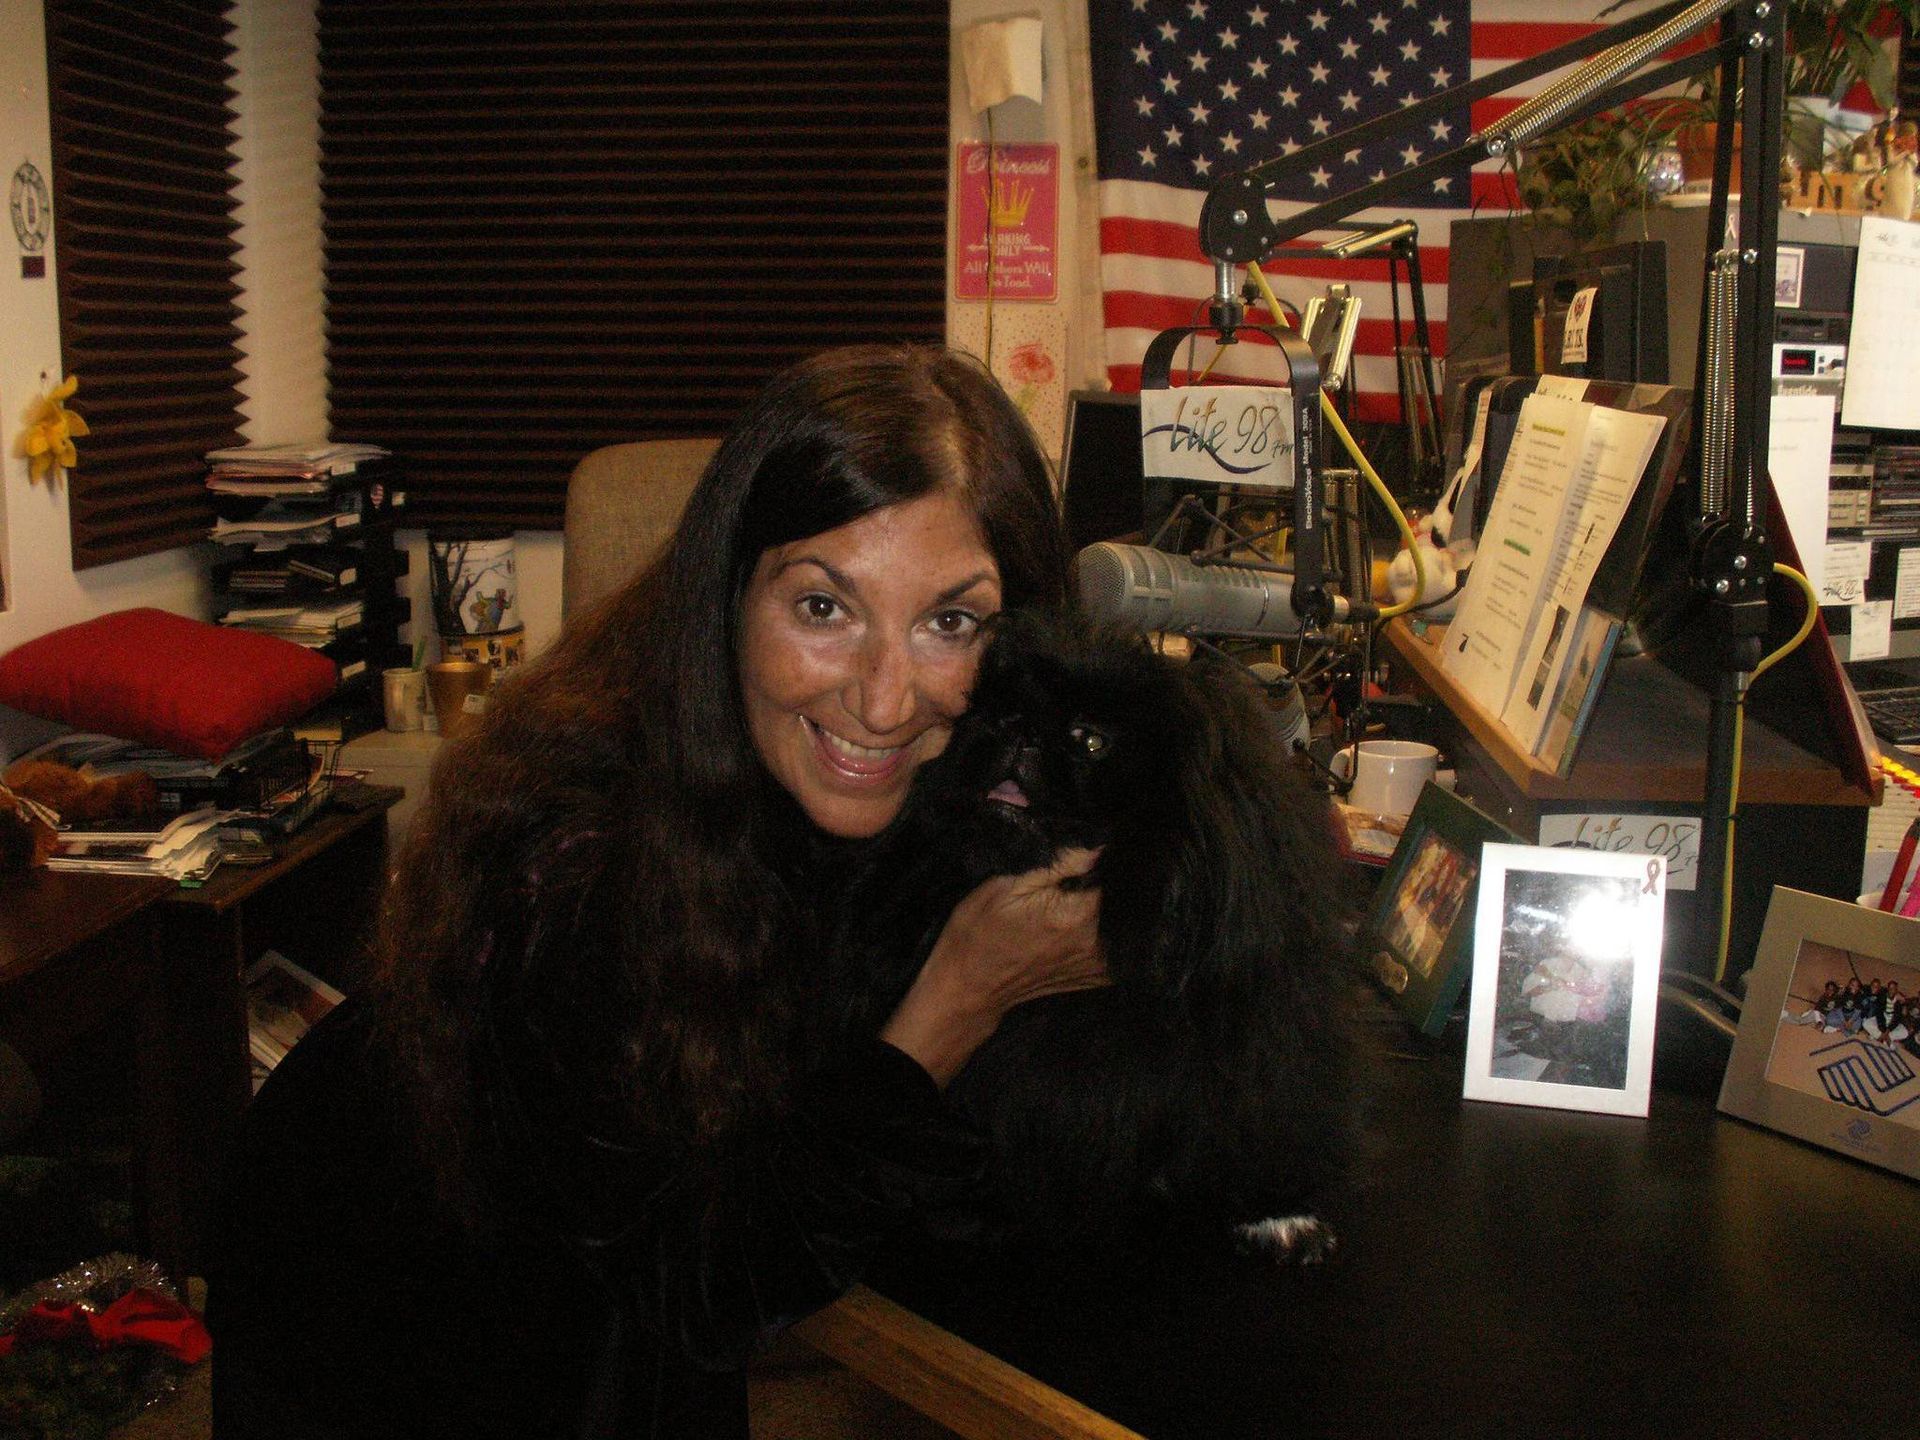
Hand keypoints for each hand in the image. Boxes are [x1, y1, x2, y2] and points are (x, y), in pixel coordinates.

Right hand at [879, 847, 1107, 1086]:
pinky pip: (1117, 942)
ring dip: (1109, 905)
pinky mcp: (1098, 977)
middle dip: (1109, 881)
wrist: (969, 987)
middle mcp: (1095, 943)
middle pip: (1125, 898)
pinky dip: (1108, 928)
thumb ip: (1057, 865)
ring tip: (1078, 897)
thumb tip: (1098, 848)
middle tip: (1082, 872)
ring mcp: (1099, 966)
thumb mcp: (1006, 886)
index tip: (1094, 851)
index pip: (1115, 875)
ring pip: (1123, 920)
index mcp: (1075, 915)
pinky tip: (1083, 922)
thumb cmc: (979, 932)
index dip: (1107, 859)